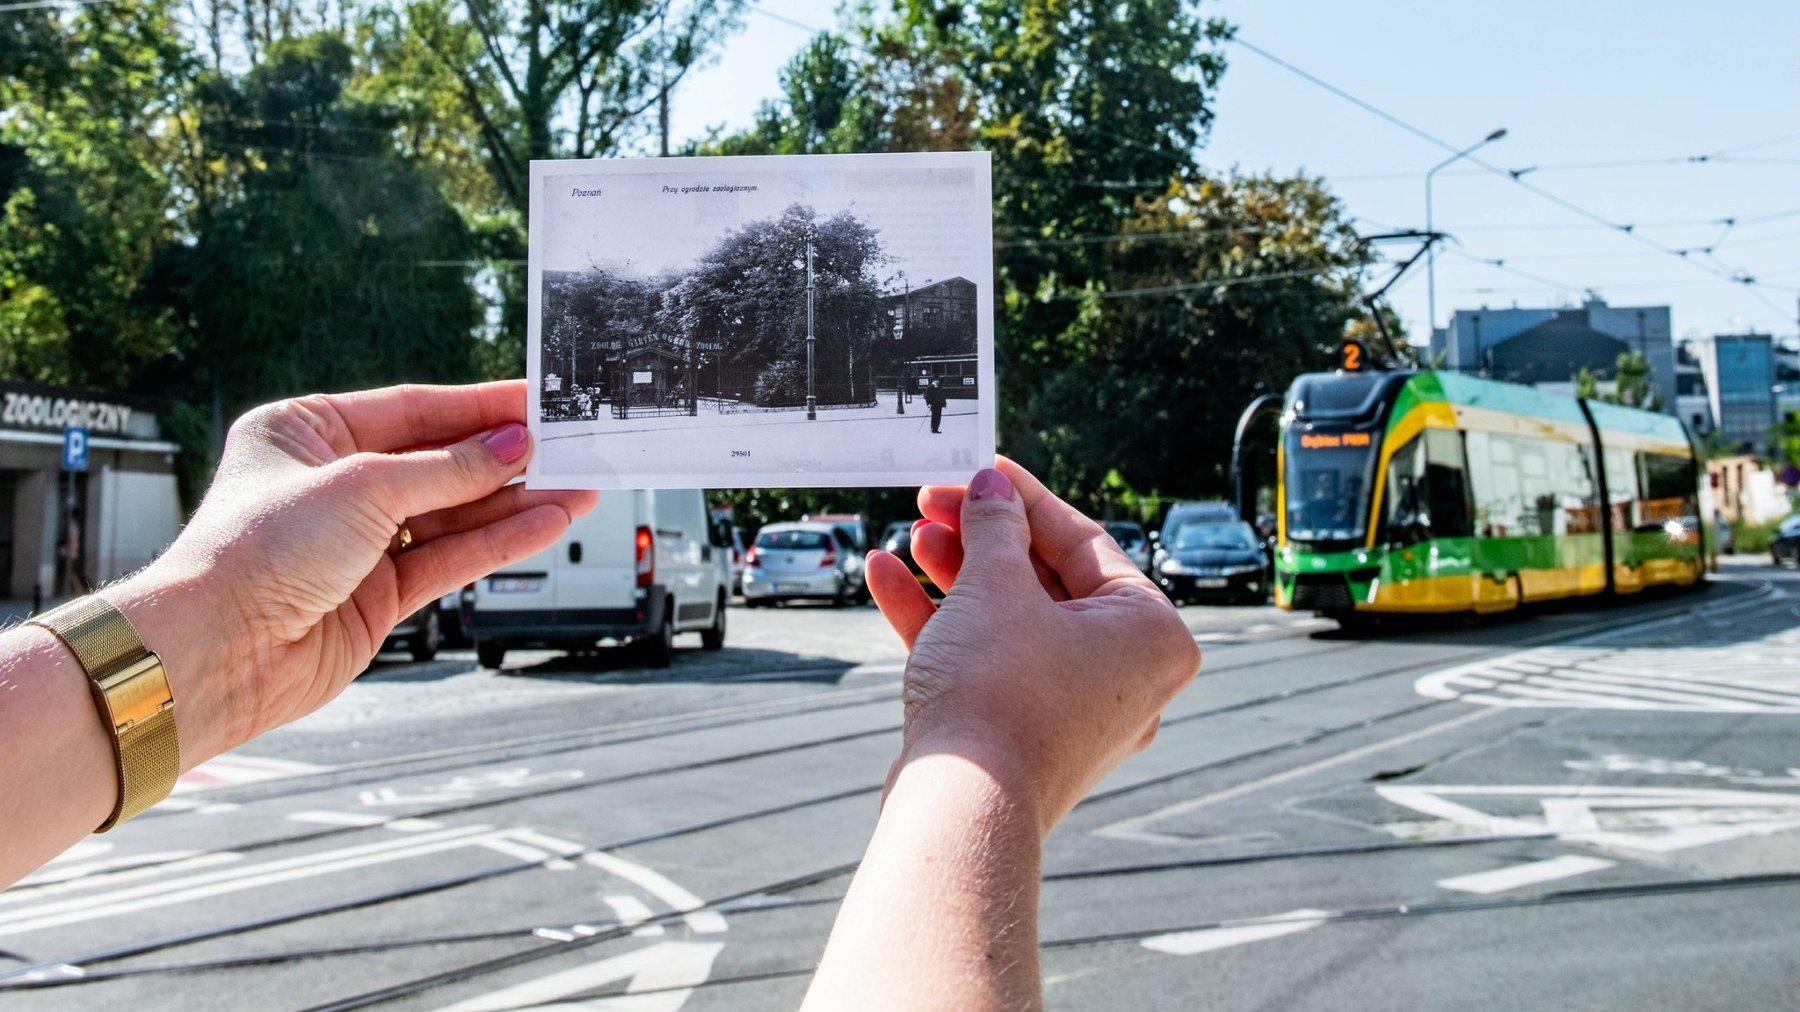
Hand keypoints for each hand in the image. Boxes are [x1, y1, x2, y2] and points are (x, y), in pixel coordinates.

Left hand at [104, 381, 595, 765]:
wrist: (219, 653)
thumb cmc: (252, 554)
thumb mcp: (362, 487)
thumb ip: (447, 469)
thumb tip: (511, 445)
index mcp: (307, 433)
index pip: (412, 409)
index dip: (479, 407)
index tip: (536, 400)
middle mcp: (333, 484)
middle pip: (440, 462)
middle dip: (507, 457)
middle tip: (571, 445)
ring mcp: (358, 542)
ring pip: (454, 513)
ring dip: (517, 501)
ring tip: (578, 486)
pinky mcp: (379, 594)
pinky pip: (453, 557)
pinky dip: (501, 541)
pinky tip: (545, 522)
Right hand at [864, 458, 1198, 834]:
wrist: (960, 810)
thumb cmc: (998, 694)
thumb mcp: (995, 586)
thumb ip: (995, 526)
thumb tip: (990, 490)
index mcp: (1151, 633)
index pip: (1084, 541)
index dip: (1023, 497)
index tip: (979, 468)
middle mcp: (1126, 675)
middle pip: (1044, 581)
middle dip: (980, 539)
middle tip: (932, 503)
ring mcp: (1074, 710)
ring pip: (1011, 622)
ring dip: (955, 576)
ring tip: (908, 538)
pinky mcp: (1024, 735)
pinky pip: (991, 663)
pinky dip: (944, 624)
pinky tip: (887, 580)